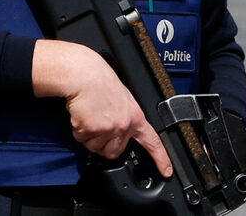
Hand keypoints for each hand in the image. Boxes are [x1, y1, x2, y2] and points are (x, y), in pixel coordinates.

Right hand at [33, 40, 171, 175]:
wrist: (86, 75)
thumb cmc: (102, 83)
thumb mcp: (124, 100)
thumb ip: (125, 119)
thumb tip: (120, 132)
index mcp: (135, 117)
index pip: (153, 141)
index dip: (161, 158)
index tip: (167, 171)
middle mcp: (124, 125)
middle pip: (114, 152)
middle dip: (104, 144)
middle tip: (99, 125)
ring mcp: (108, 128)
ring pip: (96, 148)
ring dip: (90, 137)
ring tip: (92, 116)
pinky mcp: (91, 129)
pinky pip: (82, 139)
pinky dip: (79, 130)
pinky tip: (83, 114)